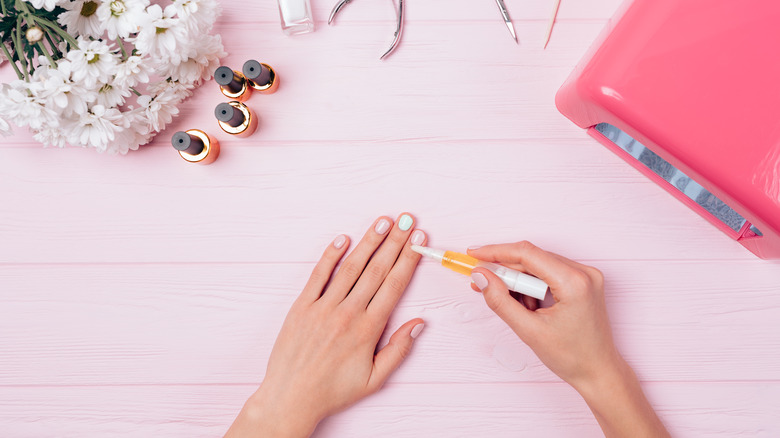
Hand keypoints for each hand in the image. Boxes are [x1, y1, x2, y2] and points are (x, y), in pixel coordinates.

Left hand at [225, 214, 426, 437]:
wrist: (291, 397)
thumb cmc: (333, 391)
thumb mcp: (374, 379)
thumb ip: (398, 350)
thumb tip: (419, 323)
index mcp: (368, 329)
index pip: (394, 285)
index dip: (408, 259)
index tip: (418, 240)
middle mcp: (347, 313)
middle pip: (376, 270)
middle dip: (394, 242)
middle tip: (407, 220)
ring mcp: (323, 307)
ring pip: (350, 267)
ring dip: (368, 242)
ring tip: (383, 221)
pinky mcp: (302, 306)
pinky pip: (318, 275)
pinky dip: (330, 255)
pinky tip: (343, 238)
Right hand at [468, 241, 616, 389]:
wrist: (599, 372)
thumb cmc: (573, 357)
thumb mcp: (529, 331)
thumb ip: (501, 301)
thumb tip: (481, 277)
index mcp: (574, 283)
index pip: (527, 254)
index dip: (496, 252)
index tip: (475, 255)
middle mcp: (584, 273)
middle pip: (532, 258)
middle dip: (506, 271)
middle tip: (482, 281)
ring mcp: (586, 276)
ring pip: (539, 265)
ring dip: (520, 281)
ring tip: (516, 307)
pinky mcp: (583, 281)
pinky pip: (549, 272)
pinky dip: (532, 285)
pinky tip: (529, 306)